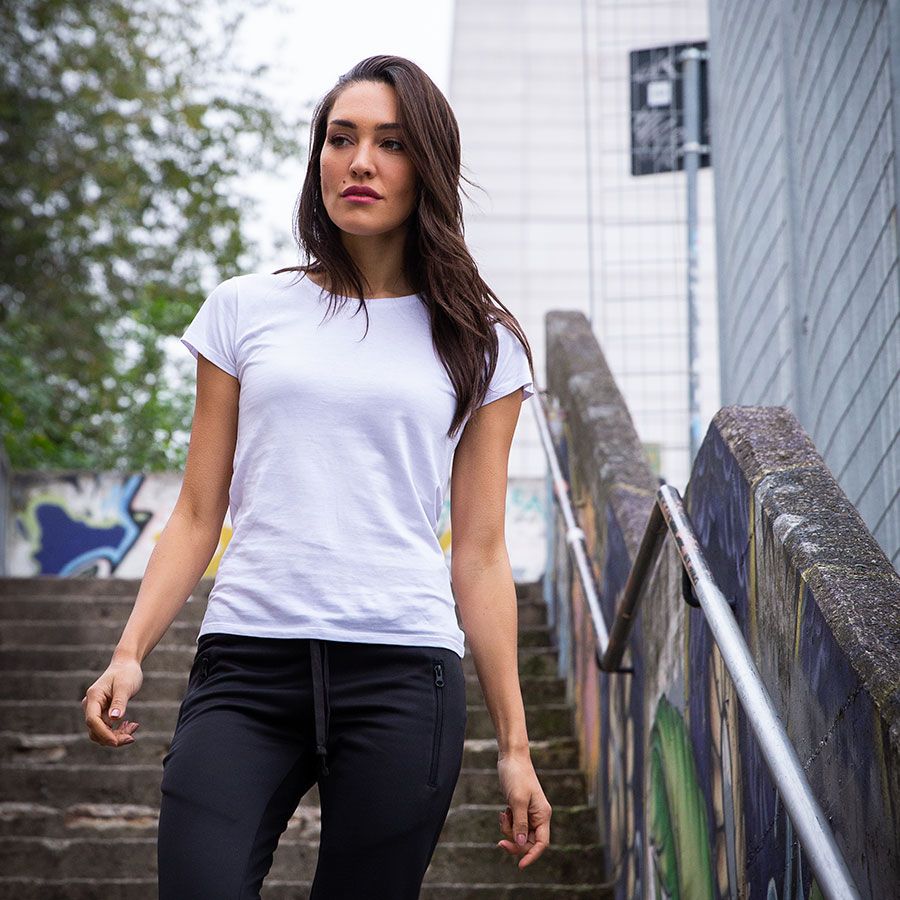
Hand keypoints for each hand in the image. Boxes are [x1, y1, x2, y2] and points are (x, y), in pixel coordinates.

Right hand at [81, 656, 142, 747]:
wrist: (126, 665)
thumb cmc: (126, 673)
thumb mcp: (125, 686)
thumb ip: (119, 702)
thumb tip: (114, 719)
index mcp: (93, 697)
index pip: (92, 720)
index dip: (103, 733)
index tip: (117, 742)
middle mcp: (90, 705)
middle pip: (95, 730)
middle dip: (113, 737)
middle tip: (132, 737)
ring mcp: (95, 710)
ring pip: (101, 732)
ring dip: (116, 735)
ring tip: (134, 727)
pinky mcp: (101, 713)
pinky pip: (106, 728)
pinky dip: (118, 730)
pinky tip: (131, 725)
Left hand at [496, 749, 551, 868]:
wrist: (511, 757)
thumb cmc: (516, 776)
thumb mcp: (517, 801)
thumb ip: (519, 823)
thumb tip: (520, 844)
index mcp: (543, 815)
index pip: (541, 843)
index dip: (532, 856)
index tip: (520, 865)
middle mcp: (538, 816)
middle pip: (528, 842)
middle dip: (514, 841)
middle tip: (500, 841)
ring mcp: (529, 813)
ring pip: (519, 834)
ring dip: (509, 830)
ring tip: (503, 815)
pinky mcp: (520, 809)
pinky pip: (514, 825)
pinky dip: (507, 823)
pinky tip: (503, 812)